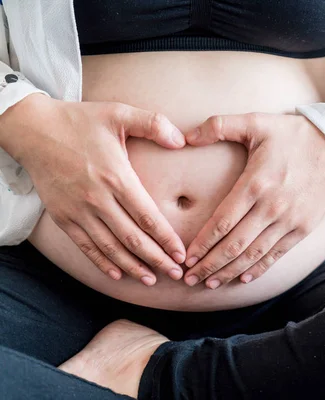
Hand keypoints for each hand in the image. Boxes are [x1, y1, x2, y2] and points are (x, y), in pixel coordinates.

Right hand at [0, 94, 186, 284]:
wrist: (33, 129)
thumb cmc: (80, 120)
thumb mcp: (118, 113)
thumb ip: (153, 123)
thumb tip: (182, 140)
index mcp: (116, 177)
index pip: (147, 217)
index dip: (167, 239)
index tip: (182, 254)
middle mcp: (97, 199)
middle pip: (133, 238)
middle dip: (157, 259)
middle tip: (176, 273)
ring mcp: (78, 211)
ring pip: (110, 248)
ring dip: (133, 266)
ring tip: (152, 279)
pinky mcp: (63, 217)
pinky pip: (86, 246)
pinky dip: (102, 262)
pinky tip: (118, 274)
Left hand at [183, 113, 324, 288]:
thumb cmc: (292, 134)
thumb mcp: (256, 122)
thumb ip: (219, 126)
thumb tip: (184, 137)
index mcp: (256, 183)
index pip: (222, 222)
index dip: (202, 243)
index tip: (186, 257)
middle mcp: (272, 207)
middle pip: (234, 245)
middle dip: (209, 264)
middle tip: (190, 278)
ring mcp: (290, 220)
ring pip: (254, 254)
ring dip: (229, 272)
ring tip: (209, 283)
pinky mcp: (303, 228)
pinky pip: (277, 254)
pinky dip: (259, 269)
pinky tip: (242, 278)